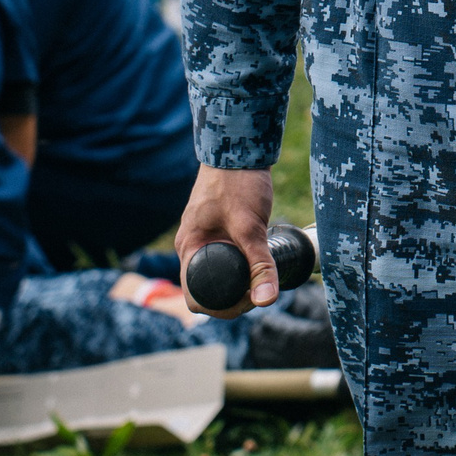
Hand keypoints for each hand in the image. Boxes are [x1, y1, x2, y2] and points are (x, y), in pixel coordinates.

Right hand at [177, 166, 276, 316]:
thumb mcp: (251, 227)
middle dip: (232, 297)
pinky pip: (226, 256)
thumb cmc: (238, 183)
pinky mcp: (219, 228)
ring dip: (238, 281)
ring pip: (218, 272)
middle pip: (207, 288)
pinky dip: (241, 265)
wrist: (239, 147)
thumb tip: (266, 300)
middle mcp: (192, 245)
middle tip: (260, 291)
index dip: (220, 308)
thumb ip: (260, 263)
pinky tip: (259, 263)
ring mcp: (204, 236)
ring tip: (263, 279)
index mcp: (189, 248)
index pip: (195, 297)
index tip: (248, 303)